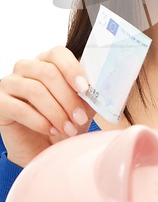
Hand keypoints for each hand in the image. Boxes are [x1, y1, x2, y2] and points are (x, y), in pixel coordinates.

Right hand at [0, 46, 94, 166]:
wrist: (44, 148)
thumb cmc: (64, 121)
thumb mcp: (82, 105)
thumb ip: (89, 93)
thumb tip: (103, 85)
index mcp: (47, 61)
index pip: (58, 53)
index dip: (72, 69)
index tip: (85, 88)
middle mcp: (27, 67)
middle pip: (48, 72)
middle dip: (68, 98)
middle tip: (81, 118)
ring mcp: (10, 83)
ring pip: (35, 90)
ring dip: (56, 112)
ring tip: (69, 129)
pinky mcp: (0, 103)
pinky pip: (20, 108)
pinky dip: (40, 121)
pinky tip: (51, 130)